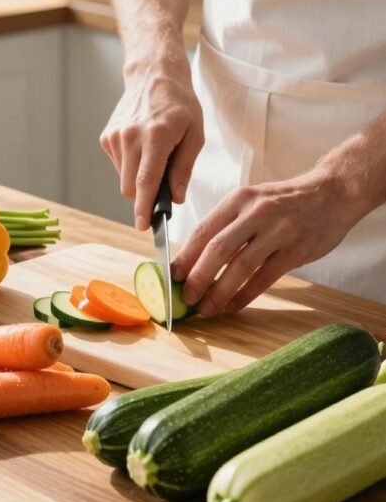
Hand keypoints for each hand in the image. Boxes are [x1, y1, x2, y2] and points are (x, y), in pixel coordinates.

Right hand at [100, 57, 203, 229]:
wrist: (154, 76)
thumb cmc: (180, 105)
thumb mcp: (195, 135)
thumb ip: (184, 169)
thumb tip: (175, 199)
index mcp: (155, 136)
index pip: (146, 182)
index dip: (144, 208)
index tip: (142, 226)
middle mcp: (130, 137)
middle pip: (131, 187)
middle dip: (145, 195)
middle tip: (163, 183)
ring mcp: (115, 137)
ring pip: (124, 179)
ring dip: (139, 177)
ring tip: (155, 154)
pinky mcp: (107, 137)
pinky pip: (119, 166)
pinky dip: (131, 165)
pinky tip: (142, 147)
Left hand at [171, 170, 362, 315]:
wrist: (331, 193)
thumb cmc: (284, 201)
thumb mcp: (252, 201)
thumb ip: (228, 225)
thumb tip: (194, 259)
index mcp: (239, 199)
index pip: (204, 229)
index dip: (185, 256)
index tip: (170, 276)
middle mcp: (256, 213)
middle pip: (218, 249)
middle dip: (197, 277)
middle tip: (185, 297)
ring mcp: (278, 231)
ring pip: (240, 267)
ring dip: (219, 292)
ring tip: (206, 308)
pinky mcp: (296, 250)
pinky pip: (265, 278)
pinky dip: (245, 295)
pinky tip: (233, 306)